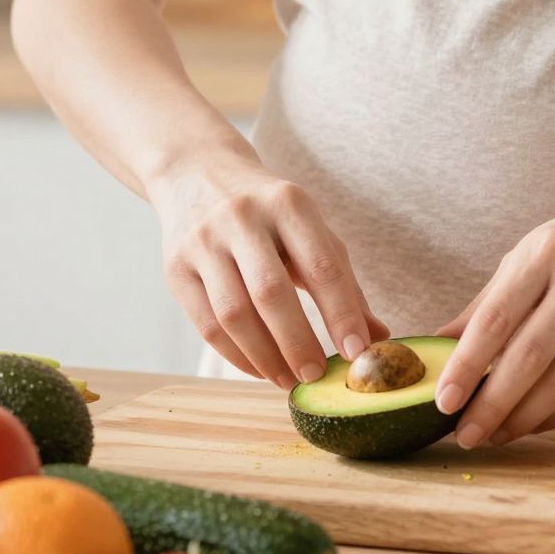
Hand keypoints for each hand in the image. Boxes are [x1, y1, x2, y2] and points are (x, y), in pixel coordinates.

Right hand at [151, 154, 386, 389]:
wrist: (196, 173)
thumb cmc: (269, 212)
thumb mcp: (310, 229)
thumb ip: (343, 282)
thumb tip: (379, 337)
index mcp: (288, 203)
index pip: (321, 264)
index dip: (341, 313)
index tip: (358, 352)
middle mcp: (242, 217)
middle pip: (271, 292)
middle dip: (298, 342)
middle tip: (316, 376)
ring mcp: (203, 242)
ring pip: (234, 314)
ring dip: (266, 357)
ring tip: (289, 380)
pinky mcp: (175, 269)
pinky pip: (207, 325)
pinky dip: (236, 356)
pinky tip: (260, 368)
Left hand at [434, 170, 554, 448]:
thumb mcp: (533, 252)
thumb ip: (488, 301)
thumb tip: (438, 346)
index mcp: (545, 252)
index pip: (496, 319)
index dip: (466, 366)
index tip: (442, 402)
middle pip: (529, 357)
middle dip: (491, 405)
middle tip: (464, 436)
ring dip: (524, 418)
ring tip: (496, 435)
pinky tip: (535, 423)